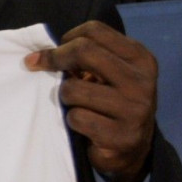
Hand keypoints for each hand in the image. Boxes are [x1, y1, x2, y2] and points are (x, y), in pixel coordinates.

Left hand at [25, 20, 156, 181]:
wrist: (133, 150)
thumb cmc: (114, 104)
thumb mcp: (111, 74)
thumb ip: (88, 58)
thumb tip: (40, 53)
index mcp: (140, 58)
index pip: (95, 31)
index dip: (66, 38)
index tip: (54, 51)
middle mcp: (141, 81)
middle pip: (84, 51)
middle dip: (56, 59)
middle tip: (40, 66)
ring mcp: (133, 110)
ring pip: (73, 89)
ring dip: (65, 97)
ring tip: (75, 104)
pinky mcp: (120, 137)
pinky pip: (76, 118)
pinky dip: (72, 121)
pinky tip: (83, 125)